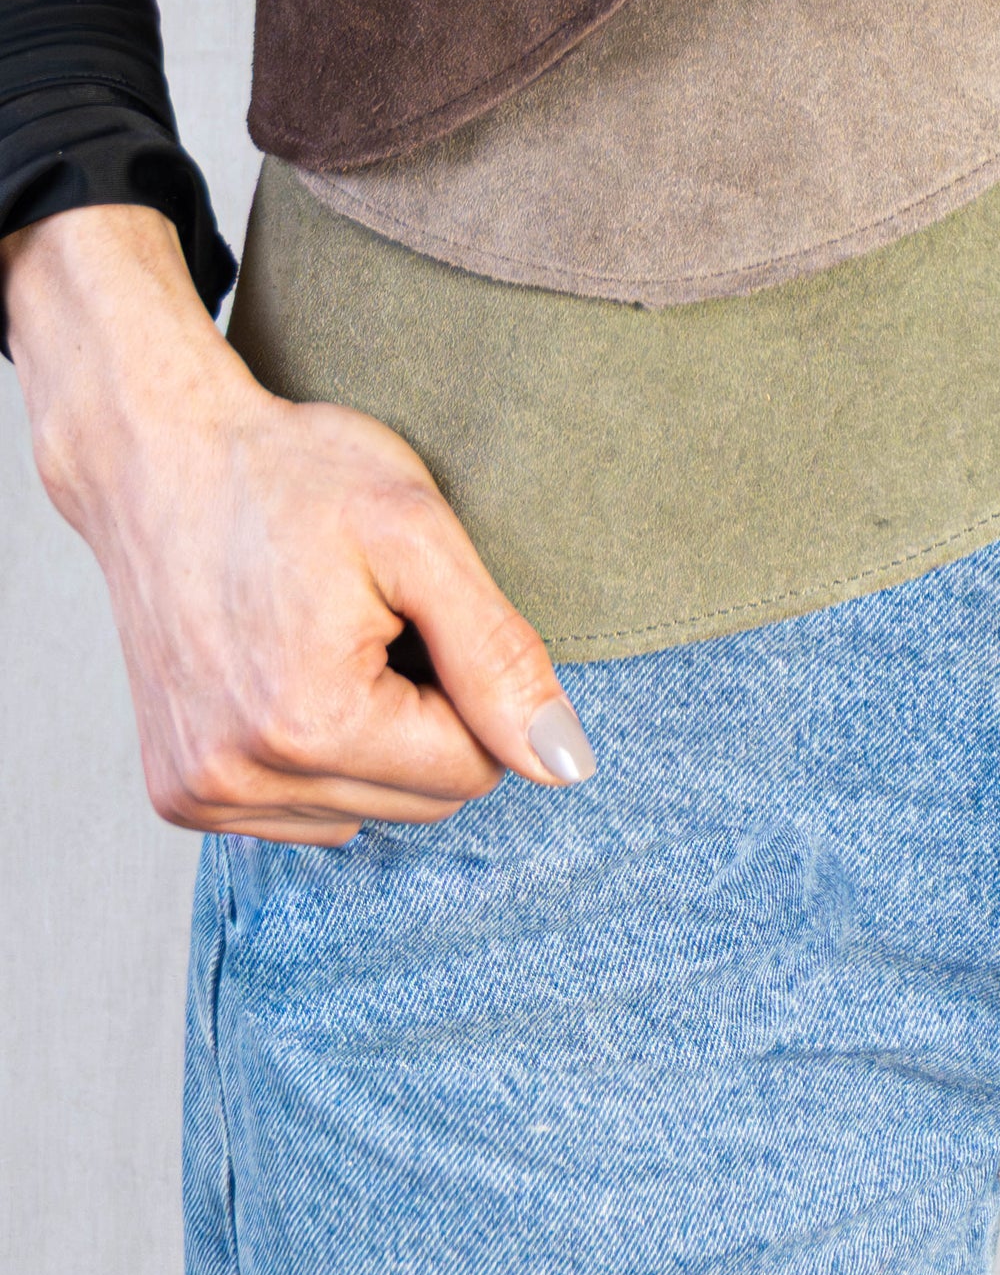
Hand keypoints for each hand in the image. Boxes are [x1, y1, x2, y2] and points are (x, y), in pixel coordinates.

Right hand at [3, 203, 595, 845]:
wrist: (157, 457)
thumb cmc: (292, 476)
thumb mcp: (417, 535)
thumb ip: (500, 657)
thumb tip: (566, 767)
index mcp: (309, 726)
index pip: (472, 771)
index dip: (470, 686)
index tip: (416, 612)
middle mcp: (240, 782)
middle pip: (422, 804)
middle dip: (424, 716)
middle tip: (372, 620)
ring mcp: (200, 796)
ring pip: (366, 816)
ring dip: (372, 739)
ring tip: (324, 640)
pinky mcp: (178, 796)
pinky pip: (303, 815)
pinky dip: (317, 755)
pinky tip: (287, 674)